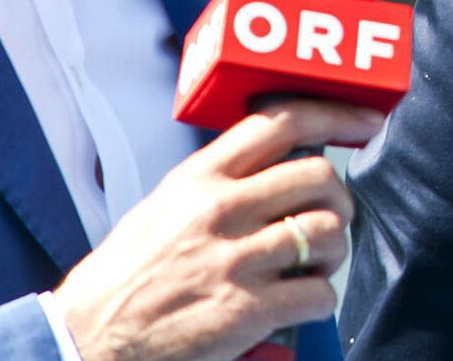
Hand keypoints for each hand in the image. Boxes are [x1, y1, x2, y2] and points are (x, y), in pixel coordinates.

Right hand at [54, 99, 384, 360]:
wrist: (85, 339)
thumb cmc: (127, 276)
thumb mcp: (164, 207)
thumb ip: (219, 182)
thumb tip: (282, 163)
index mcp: (198, 179)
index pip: (281, 122)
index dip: (336, 115)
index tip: (367, 123)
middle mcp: (218, 211)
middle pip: (320, 178)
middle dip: (339, 200)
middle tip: (330, 219)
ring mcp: (234, 261)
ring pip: (328, 232)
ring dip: (333, 251)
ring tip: (311, 265)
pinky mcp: (245, 310)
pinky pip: (319, 292)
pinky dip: (320, 299)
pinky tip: (298, 303)